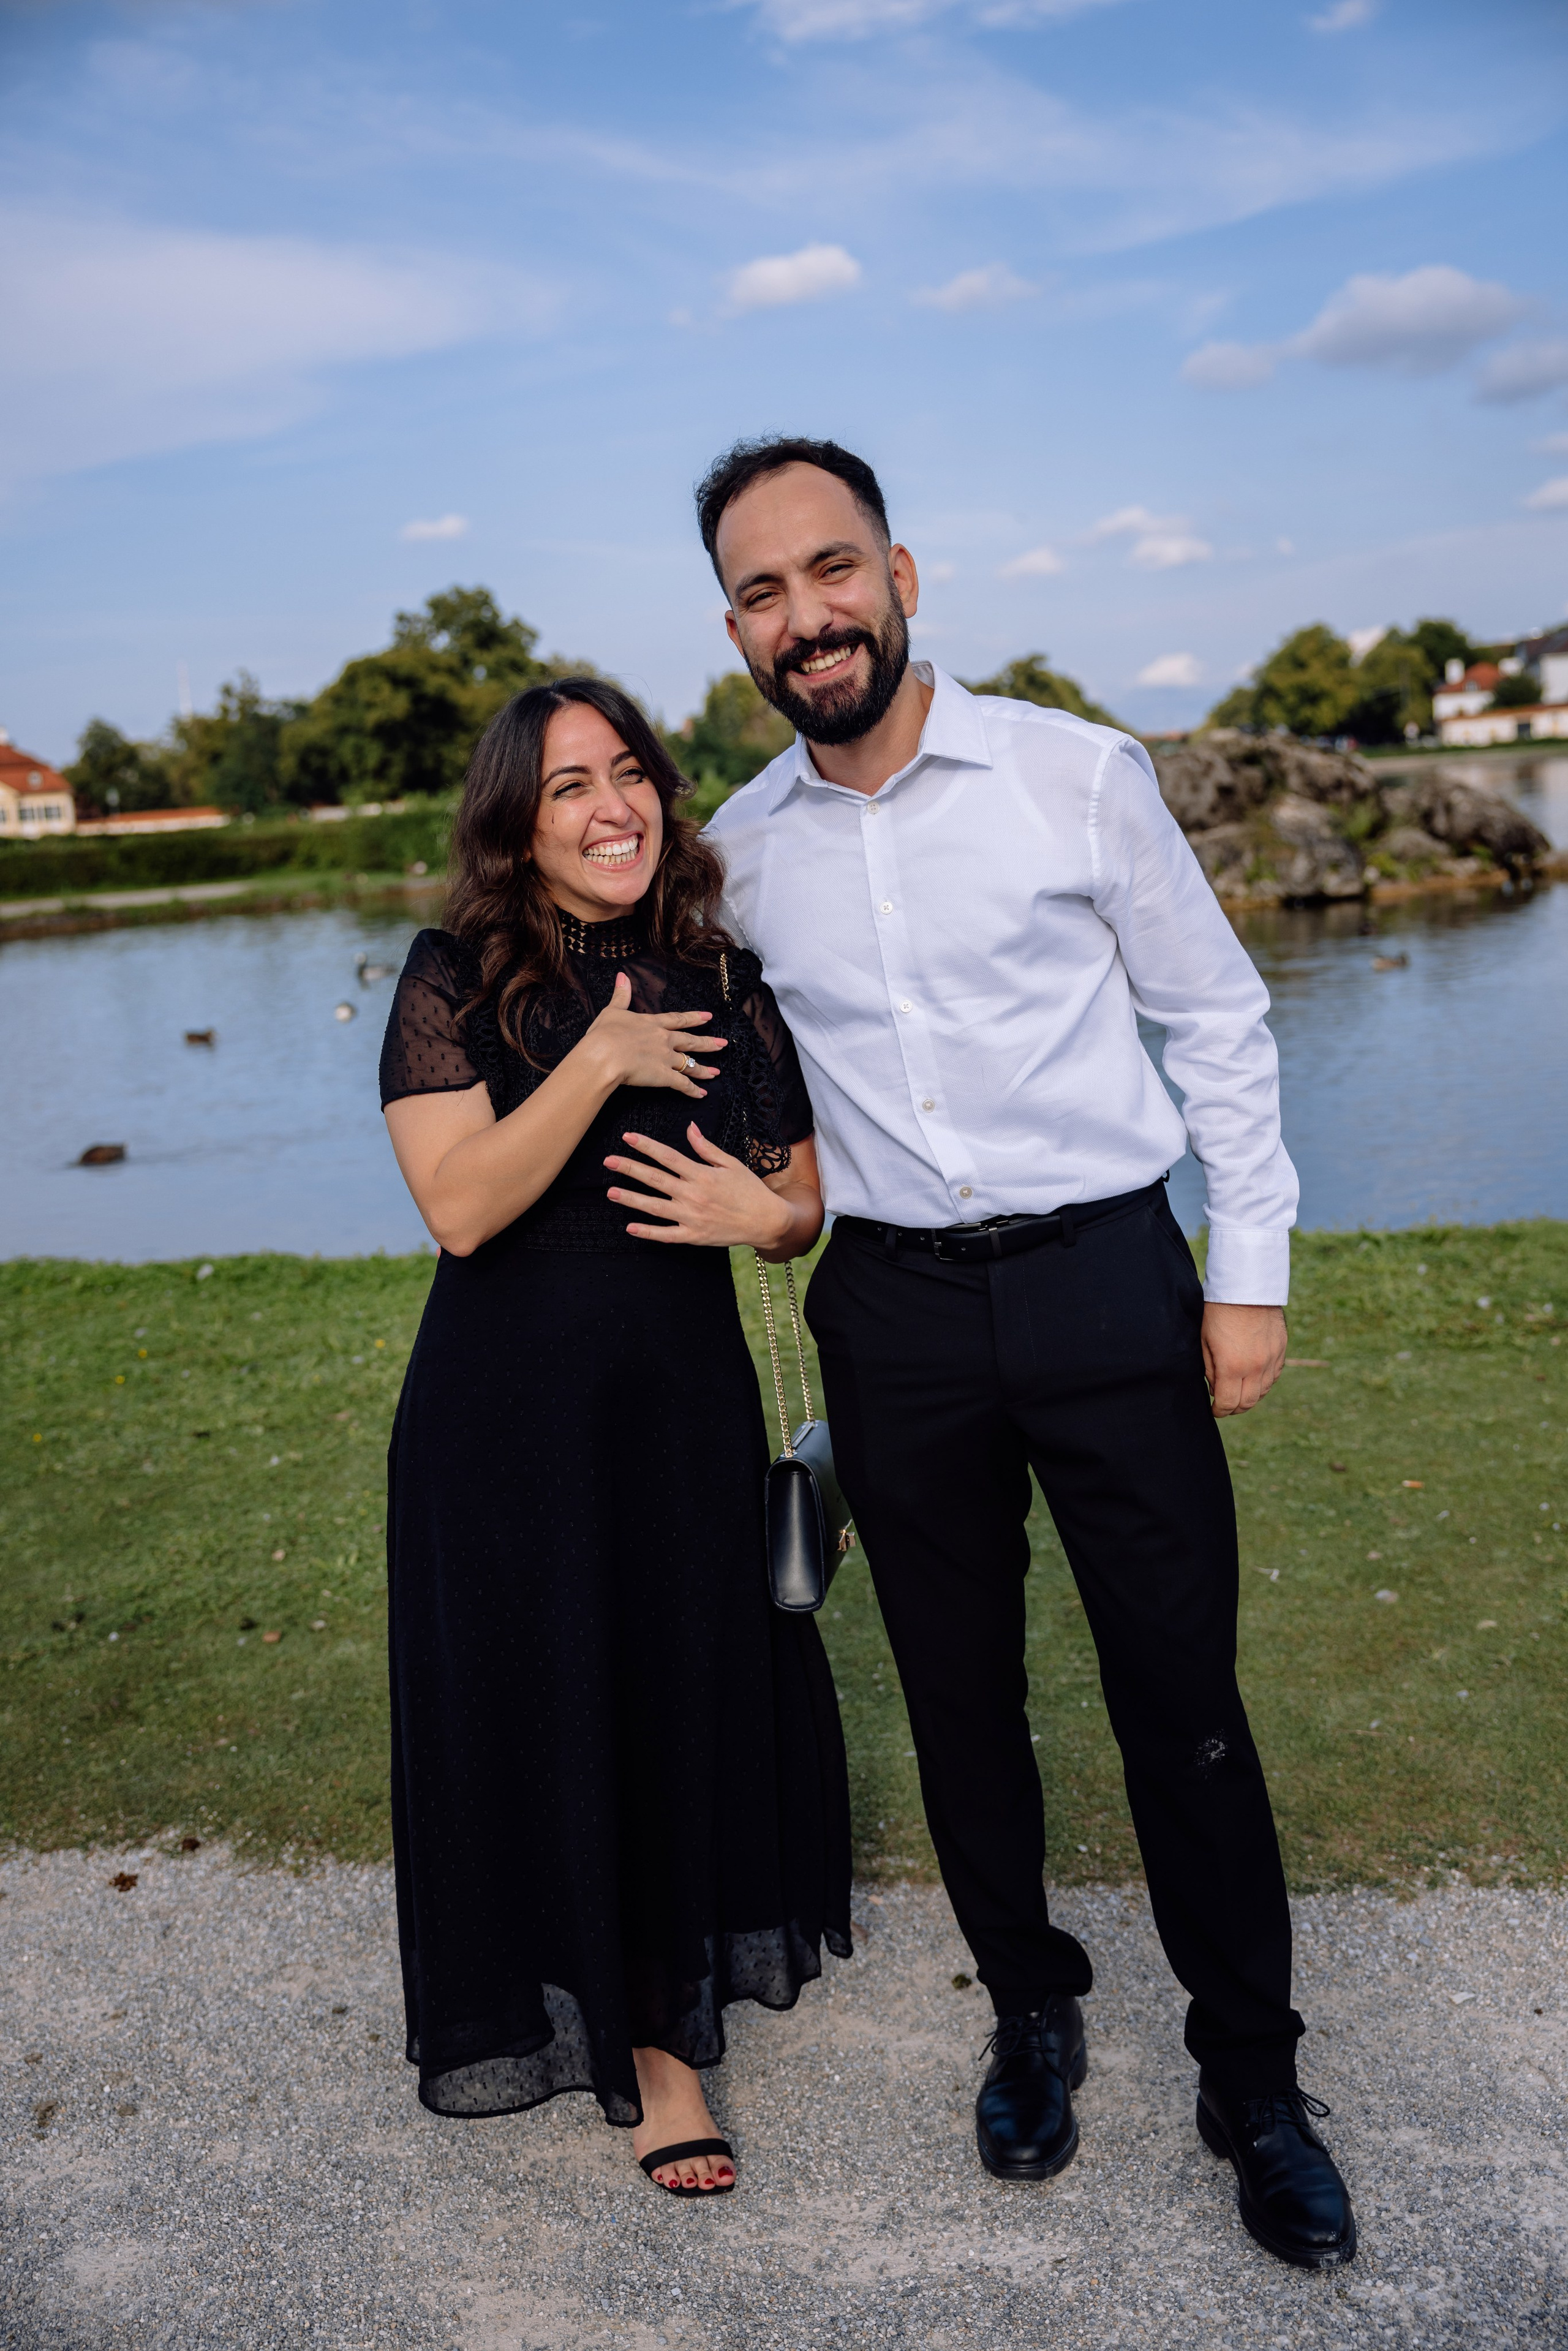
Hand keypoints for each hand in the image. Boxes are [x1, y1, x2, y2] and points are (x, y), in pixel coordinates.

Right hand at [582, 969, 724, 1095]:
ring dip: (703, 1069)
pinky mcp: (664, 1076)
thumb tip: (622, 975)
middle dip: (707, 1043)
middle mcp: (663, 1039)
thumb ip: (621, 995)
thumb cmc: (604, 1034)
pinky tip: (701, 1094)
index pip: (678, 1019)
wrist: (604, 1055)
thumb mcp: (612, 1011)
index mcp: (652, 1024)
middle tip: (723, 1044)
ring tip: (716, 1073)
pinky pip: (682, 1084)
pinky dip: (693, 1090)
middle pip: (690, 1041)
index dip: (694, 1018)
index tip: (708, 1017)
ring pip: (689, 1063)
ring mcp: (665, 1058)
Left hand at [605, 1125, 793, 1249]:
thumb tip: (689, 1127)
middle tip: (609, 1161)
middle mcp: (693, 1195)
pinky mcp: (693, 1236)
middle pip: (655, 1179)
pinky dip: (648, 1232)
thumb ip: (706, 1148)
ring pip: (655, 1207)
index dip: (646, 1146)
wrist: (766, 1221)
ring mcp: (691, 1217)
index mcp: (701, 1175)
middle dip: (630, 1169)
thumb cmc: (750, 1190)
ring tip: (611, 1192)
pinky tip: (630, 1227)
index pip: (668, 1156)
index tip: (628, 1137)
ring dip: (632, 1199)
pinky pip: (666, 1235)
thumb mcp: (731, 1164)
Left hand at [1201, 1303, 1287, 1417]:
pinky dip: (1263, 1382)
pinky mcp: (1281, 1349)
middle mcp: (1256, 1367)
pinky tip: (1253, 1377)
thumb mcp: (1205, 1342)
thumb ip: (1211, 1370)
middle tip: (1225, 1405)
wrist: (1246, 1286)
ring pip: (1262, 1392)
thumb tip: (1216, 1389)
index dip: (1219, 1411)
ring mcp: (1271, 1359)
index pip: (1228, 1403)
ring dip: (1249, 1396)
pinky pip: (1274, 1376)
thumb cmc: (1219, 1312)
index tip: (1214, 1409)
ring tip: (1237, 1391)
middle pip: (1247, 1403)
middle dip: (1234, 1408)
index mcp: (1232, 1366)